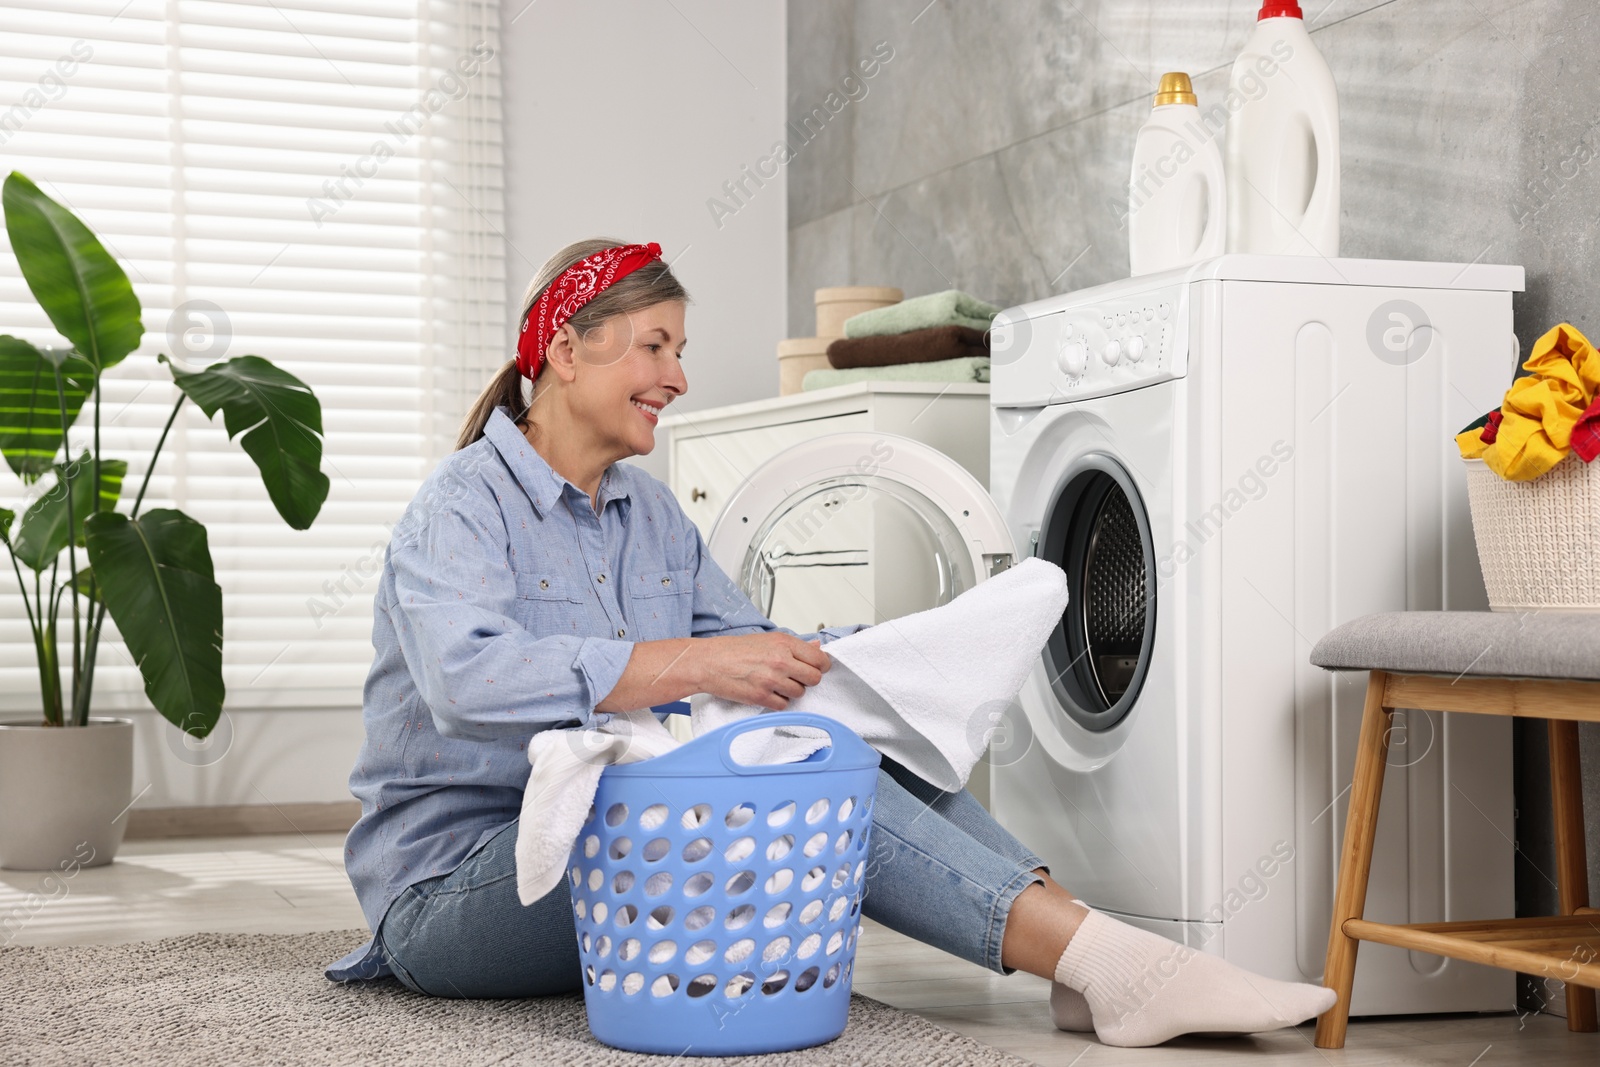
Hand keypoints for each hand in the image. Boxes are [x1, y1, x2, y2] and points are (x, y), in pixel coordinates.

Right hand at [697, 633, 830, 709]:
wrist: (708, 662)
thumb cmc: (733, 650)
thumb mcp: (767, 639)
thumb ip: (794, 646)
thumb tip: (816, 647)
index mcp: (784, 643)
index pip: (819, 659)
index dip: (821, 666)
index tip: (817, 668)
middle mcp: (781, 660)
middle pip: (814, 678)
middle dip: (807, 680)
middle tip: (796, 677)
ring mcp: (772, 680)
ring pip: (800, 693)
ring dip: (791, 691)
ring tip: (776, 683)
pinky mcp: (762, 697)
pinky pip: (784, 705)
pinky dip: (778, 702)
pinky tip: (768, 692)